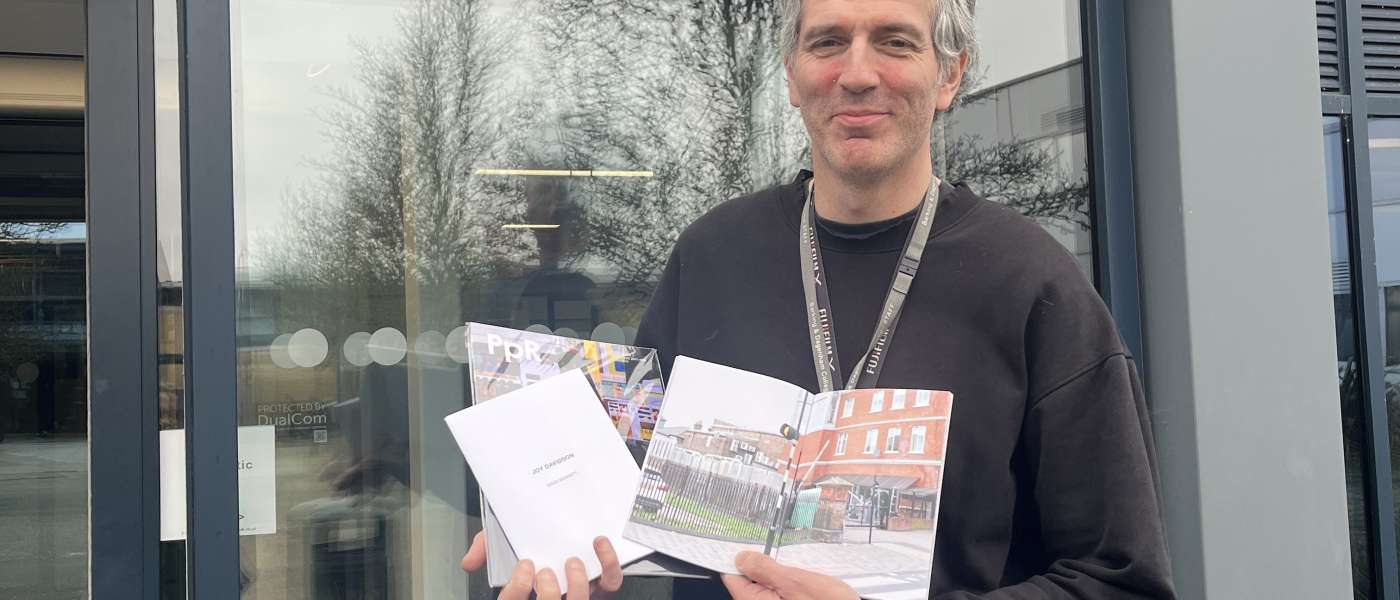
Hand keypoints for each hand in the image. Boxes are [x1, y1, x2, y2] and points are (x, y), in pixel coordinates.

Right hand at [460, 531, 623, 598]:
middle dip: (549, 592)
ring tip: (572, 561)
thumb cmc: (532, 554)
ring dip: (578, 583)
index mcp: (525, 597)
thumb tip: (469, 561)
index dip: (517, 589)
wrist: (559, 546)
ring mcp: (577, 597)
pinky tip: (599, 545)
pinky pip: (611, 584)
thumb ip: (486, 550)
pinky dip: (608, 565)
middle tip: (546, 571)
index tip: (524, 566)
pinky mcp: (601, 588)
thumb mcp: (503, 550)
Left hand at [721, 551, 858, 599]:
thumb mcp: (794, 582)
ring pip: (769, 584)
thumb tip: (742, 557)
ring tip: (799, 564)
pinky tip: (806, 575)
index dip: (737, 557)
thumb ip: (765, 569)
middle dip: (765, 562)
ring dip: (782, 570)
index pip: (733, 576)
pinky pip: (783, 591)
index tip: (742, 539)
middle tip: (780, 549)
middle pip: (752, 580)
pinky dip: (791, 580)